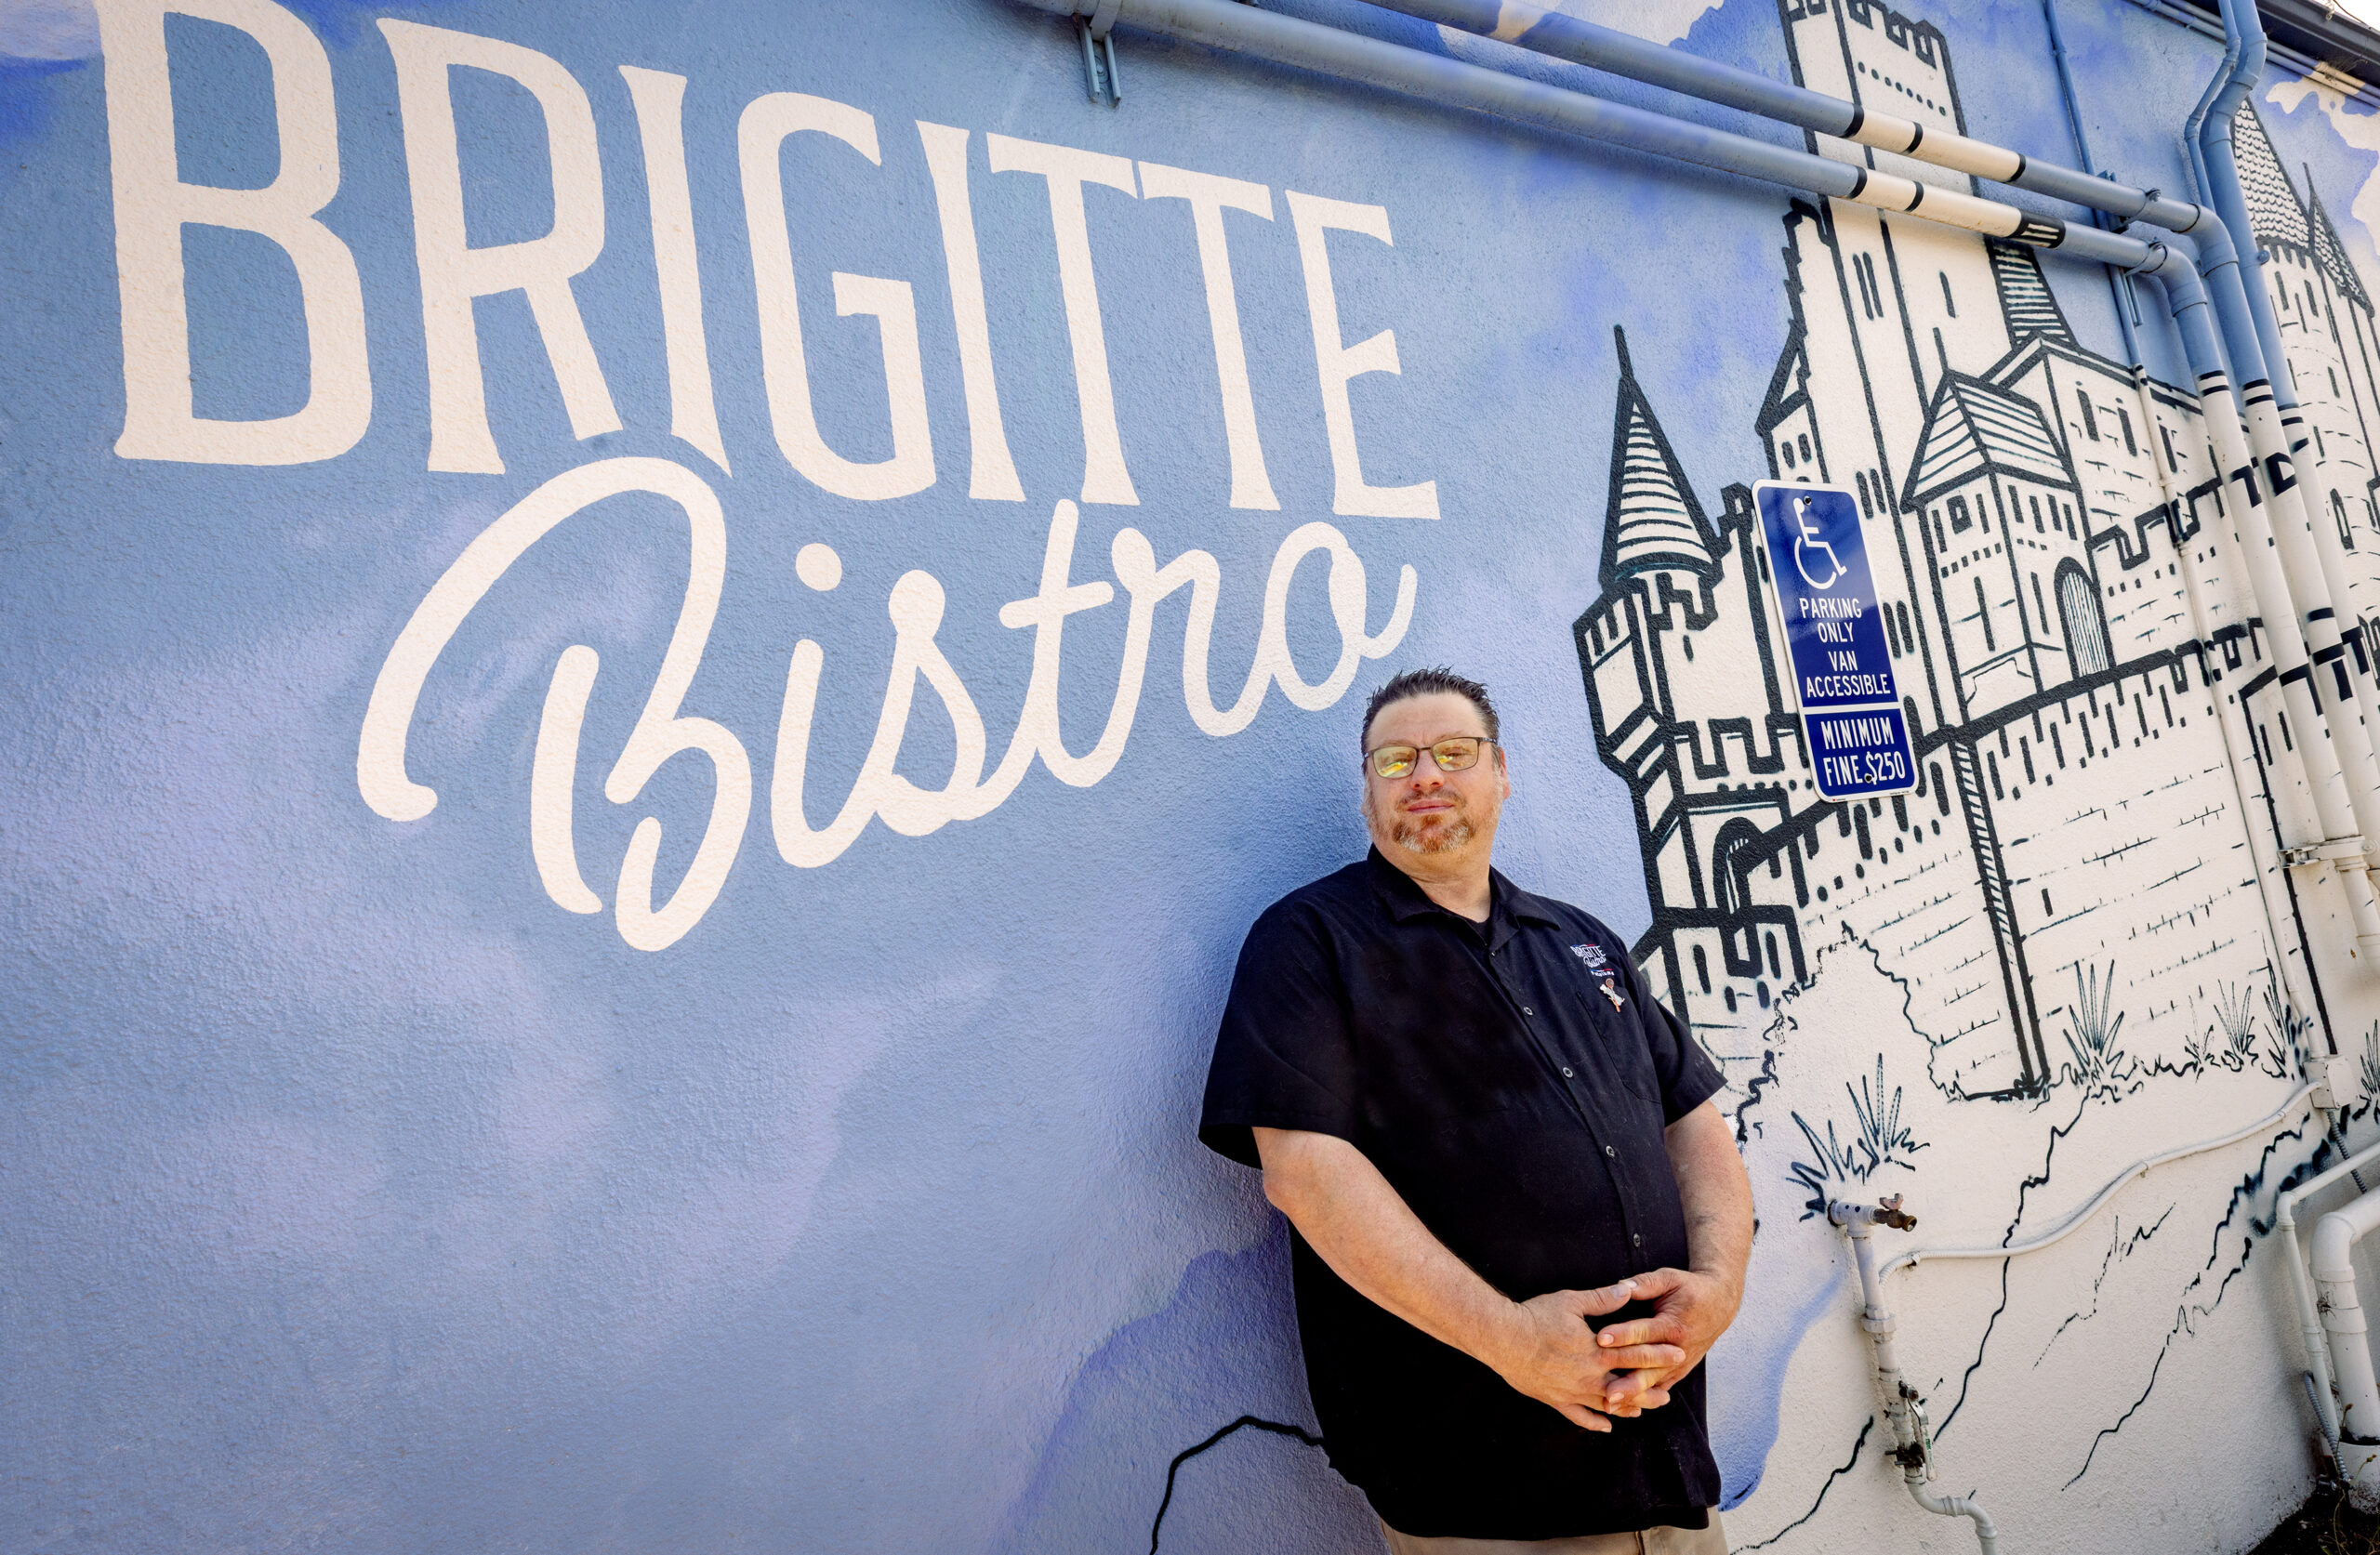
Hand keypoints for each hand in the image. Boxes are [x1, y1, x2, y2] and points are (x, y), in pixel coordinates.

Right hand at [1484, 1280, 1687, 1432]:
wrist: (1504, 1339)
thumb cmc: (1536, 1317)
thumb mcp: (1571, 1301)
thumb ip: (1602, 1298)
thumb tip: (1628, 1290)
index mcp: (1597, 1352)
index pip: (1635, 1354)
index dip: (1658, 1354)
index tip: (1678, 1355)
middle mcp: (1589, 1376)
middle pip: (1627, 1386)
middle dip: (1650, 1389)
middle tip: (1668, 1395)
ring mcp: (1573, 1392)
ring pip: (1608, 1405)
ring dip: (1628, 1408)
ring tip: (1643, 1410)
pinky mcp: (1556, 1400)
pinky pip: (1580, 1416)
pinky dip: (1595, 1422)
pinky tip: (1607, 1425)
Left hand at [1591, 1266, 1742, 1398]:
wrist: (1719, 1305)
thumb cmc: (1689, 1289)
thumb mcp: (1669, 1279)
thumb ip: (1645, 1283)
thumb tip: (1620, 1286)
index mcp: (1674, 1324)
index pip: (1644, 1332)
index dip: (1622, 1335)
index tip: (1600, 1339)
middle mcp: (1678, 1348)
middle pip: (1648, 1367)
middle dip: (1626, 1379)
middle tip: (1604, 1389)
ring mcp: (1679, 1364)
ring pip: (1653, 1384)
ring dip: (1632, 1395)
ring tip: (1610, 1405)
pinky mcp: (1679, 1371)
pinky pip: (1660, 1388)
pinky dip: (1644, 1399)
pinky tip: (1626, 1408)